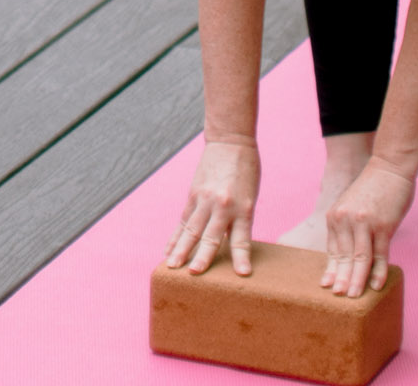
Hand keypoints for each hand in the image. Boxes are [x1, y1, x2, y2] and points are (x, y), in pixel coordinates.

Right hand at [163, 138, 258, 276]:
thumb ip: (238, 222)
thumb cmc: (246, 172)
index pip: (242, 239)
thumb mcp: (249, 198)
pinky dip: (175, 236)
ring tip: (172, 266)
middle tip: (194, 274)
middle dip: (202, 257)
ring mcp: (205, 199)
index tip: (242, 274)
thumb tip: (227, 248)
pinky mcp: (193, 194)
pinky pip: (183, 219)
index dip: (241, 257)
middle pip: (211, 236)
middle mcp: (223, 205)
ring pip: (191, 229)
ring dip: (181, 249)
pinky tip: (168, 250)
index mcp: (243, 208)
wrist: (231, 141)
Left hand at [322, 154, 414, 296]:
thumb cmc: (373, 189)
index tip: (328, 286)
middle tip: (338, 298)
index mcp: (335, 216)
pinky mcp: (382, 226)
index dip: (331, 269)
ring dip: (356, 280)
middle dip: (341, 279)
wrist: (390, 167)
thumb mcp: (352, 206)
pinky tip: (376, 286)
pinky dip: (377, 272)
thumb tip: (349, 254)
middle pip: (343, 257)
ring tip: (353, 297)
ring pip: (358, 259)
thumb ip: (349, 228)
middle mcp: (345, 220)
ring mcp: (364, 223)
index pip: (333, 250)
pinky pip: (379, 254)